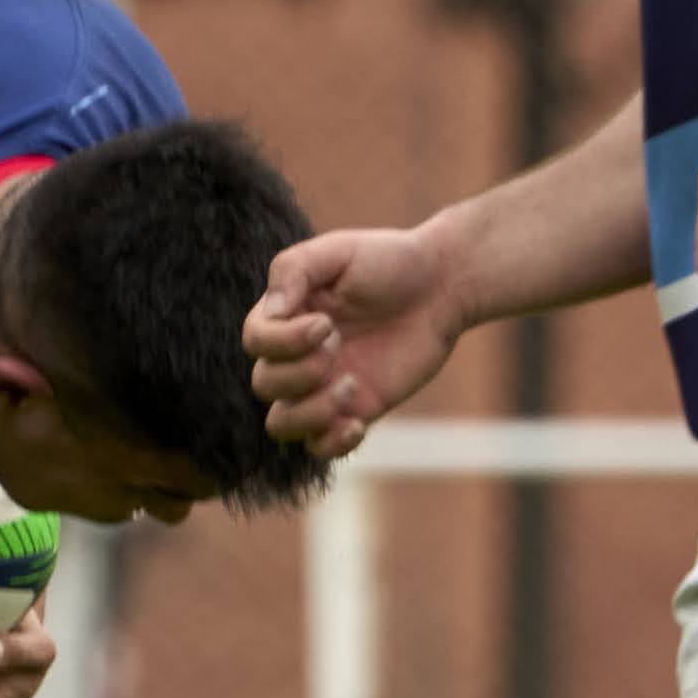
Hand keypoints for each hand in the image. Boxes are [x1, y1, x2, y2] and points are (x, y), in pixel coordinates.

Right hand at [244, 229, 467, 459]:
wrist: (442, 287)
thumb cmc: (389, 261)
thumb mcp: (338, 251)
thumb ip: (292, 270)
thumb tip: (272, 312)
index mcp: (286, 316)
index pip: (255, 341)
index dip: (282, 341)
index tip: (326, 324)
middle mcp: (297, 354)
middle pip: (264, 384)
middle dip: (300, 371)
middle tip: (340, 345)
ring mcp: (322, 387)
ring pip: (282, 424)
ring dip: (310, 412)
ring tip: (351, 386)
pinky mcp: (353, 410)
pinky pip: (320, 446)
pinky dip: (330, 443)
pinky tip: (357, 423)